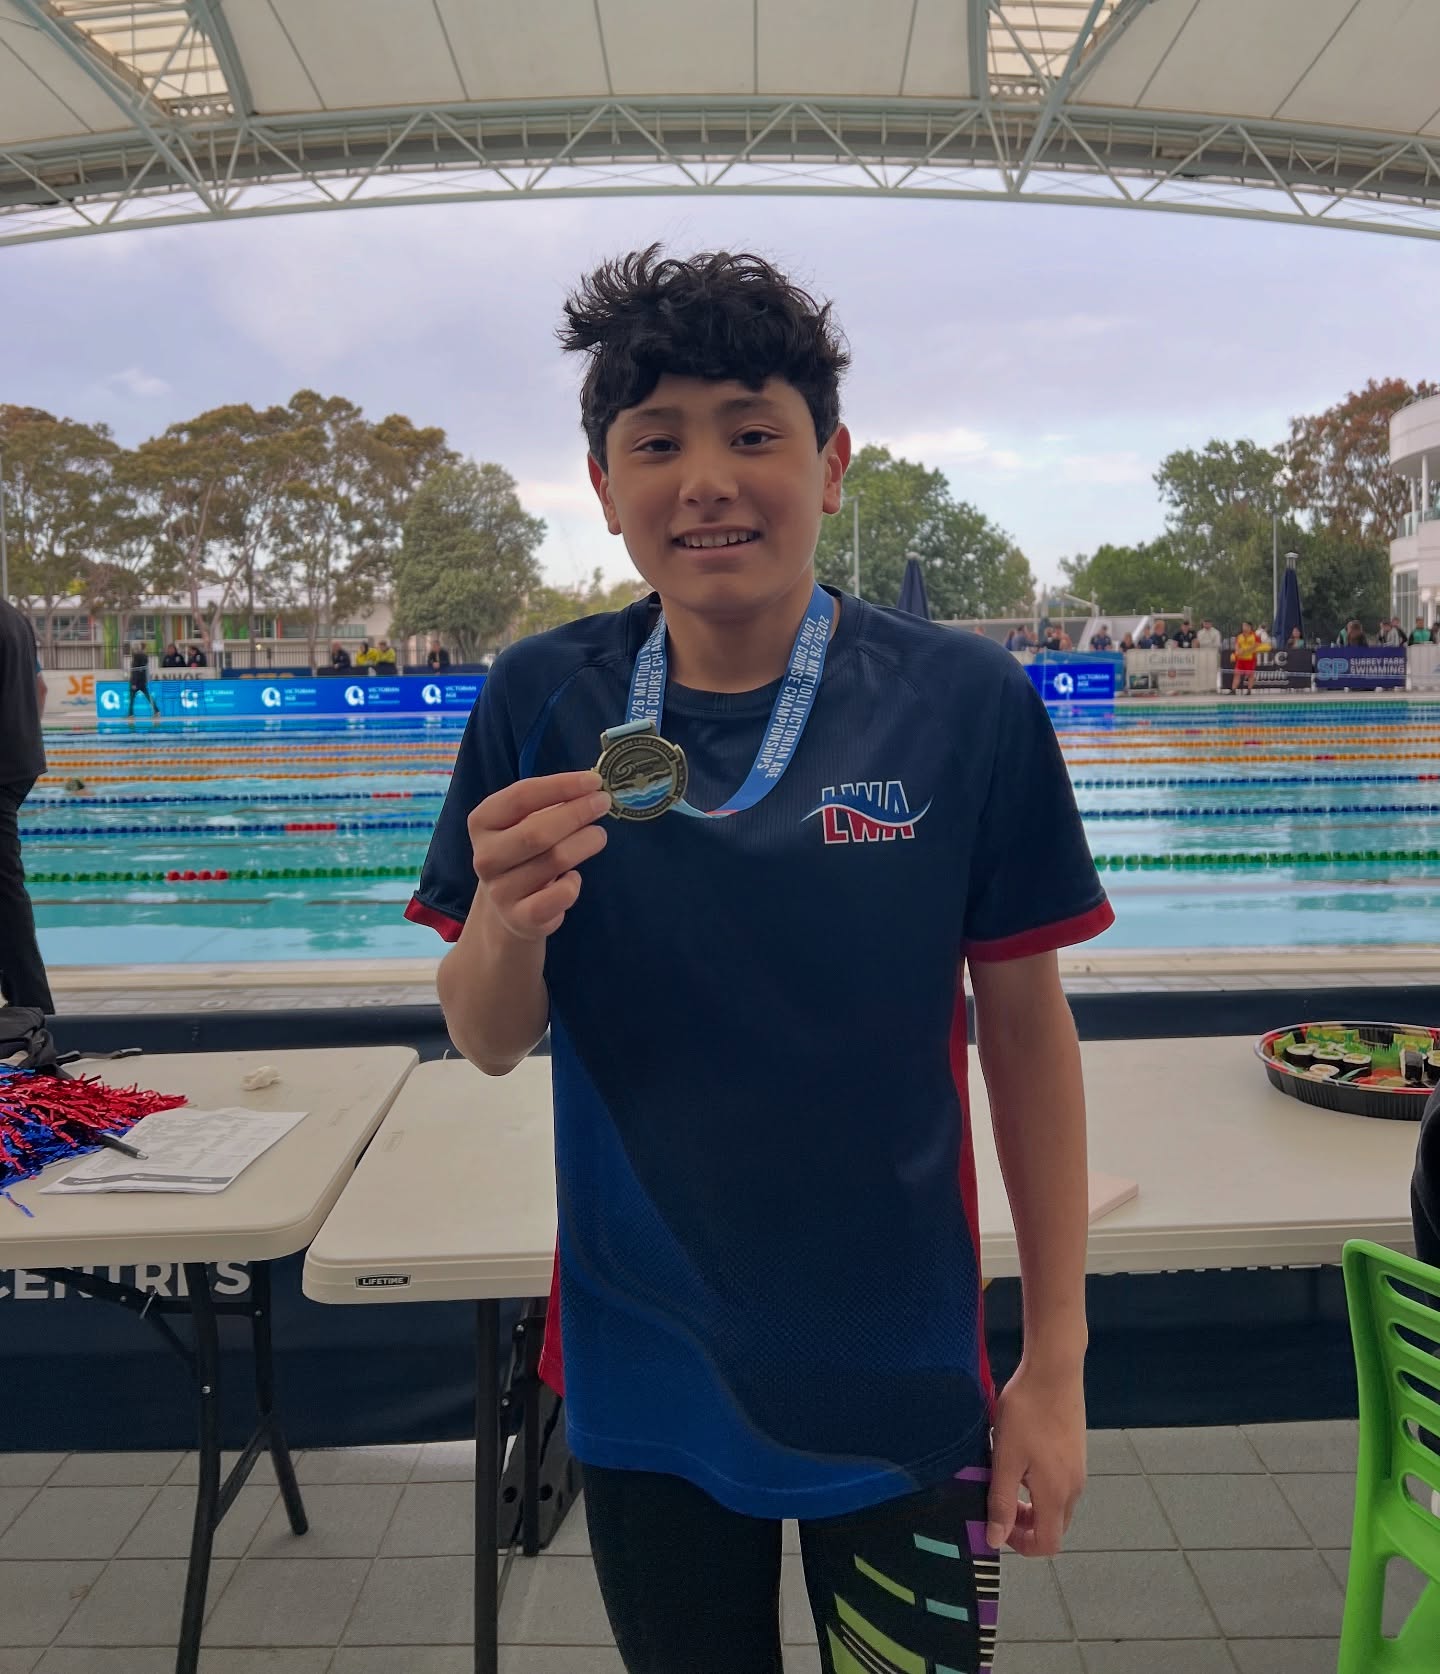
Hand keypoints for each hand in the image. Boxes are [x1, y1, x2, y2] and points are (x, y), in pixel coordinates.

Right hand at [468, 771, 611, 941]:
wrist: (508, 910)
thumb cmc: (523, 854)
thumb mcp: (524, 823)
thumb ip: (550, 805)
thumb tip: (590, 789)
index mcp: (482, 822)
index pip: (521, 796)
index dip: (560, 786)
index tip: (593, 781)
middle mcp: (485, 856)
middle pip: (538, 831)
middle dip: (577, 813)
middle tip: (603, 804)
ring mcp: (500, 890)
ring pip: (554, 860)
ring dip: (584, 843)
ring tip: (598, 836)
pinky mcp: (521, 918)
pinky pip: (559, 895)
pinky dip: (574, 883)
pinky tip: (573, 878)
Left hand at [986, 1358, 1086, 1556]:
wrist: (1054, 1370)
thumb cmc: (1026, 1413)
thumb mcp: (1006, 1458)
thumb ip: (1002, 1502)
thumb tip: (995, 1540)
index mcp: (1056, 1493)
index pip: (1048, 1544)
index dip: (1022, 1544)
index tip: (999, 1525)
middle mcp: (1074, 1487)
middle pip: (1055, 1526)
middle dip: (1026, 1526)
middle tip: (1001, 1502)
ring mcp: (1079, 1468)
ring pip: (1058, 1505)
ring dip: (1033, 1504)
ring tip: (1008, 1476)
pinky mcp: (1077, 1451)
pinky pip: (1061, 1484)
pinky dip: (1041, 1487)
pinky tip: (1023, 1458)